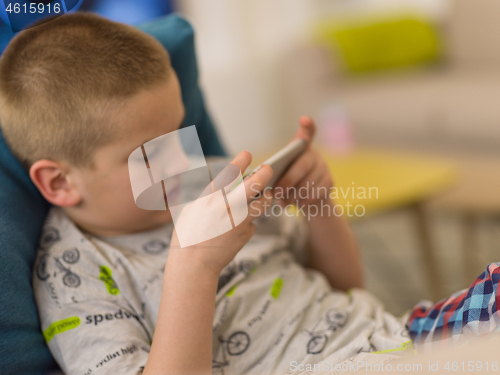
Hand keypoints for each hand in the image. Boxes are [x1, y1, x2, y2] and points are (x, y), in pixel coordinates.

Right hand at [168, 151, 273, 276]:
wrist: (193, 265)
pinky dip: (249, 223)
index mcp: (210, 198)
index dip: (240, 161)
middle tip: (269, 168)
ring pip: (263, 203)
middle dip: (265, 173)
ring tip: (265, 195)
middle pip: (254, 184)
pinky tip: (238, 229)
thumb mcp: (193, 211)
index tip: (248, 153)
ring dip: (266, 197)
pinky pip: (253, 224)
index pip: (229, 173)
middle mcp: (227, 206)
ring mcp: (239, 221)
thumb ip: (210, 199)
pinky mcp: (246, 234)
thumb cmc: (187, 237)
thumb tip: (224, 191)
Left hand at [275, 116, 332, 206]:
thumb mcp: (279, 173)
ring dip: (294, 194)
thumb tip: (264, 180)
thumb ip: (275, 171)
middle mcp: (314, 154)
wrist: (306, 197)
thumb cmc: (287, 182)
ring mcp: (324, 167)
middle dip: (288, 180)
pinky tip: (295, 203)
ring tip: (283, 201)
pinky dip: (303, 200)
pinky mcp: (329, 182)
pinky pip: (316, 192)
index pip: (307, 133)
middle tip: (276, 192)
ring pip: (309, 182)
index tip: (304, 119)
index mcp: (300, 148)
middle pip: (303, 165)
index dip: (308, 126)